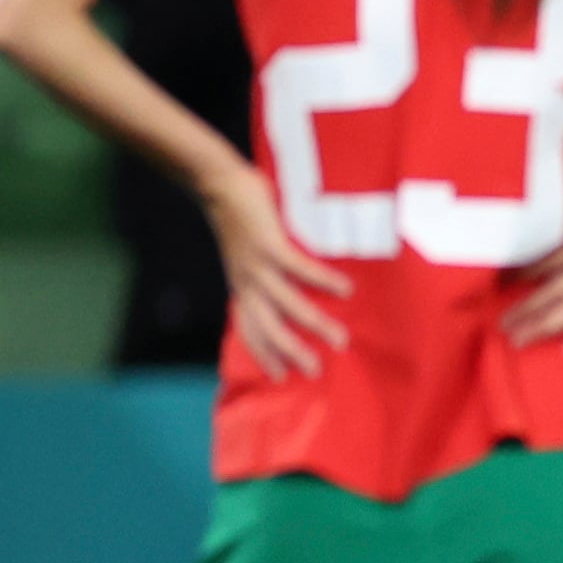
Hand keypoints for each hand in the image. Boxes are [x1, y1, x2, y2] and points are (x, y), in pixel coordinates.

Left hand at [201, 162, 352, 377]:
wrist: (216, 184)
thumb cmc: (238, 215)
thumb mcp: (246, 252)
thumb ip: (264, 269)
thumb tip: (292, 281)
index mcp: (242, 286)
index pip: (251, 329)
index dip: (264, 354)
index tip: (282, 377)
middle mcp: (247, 282)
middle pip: (268, 327)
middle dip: (291, 352)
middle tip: (316, 372)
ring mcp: (257, 265)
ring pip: (287, 305)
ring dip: (314, 325)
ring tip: (341, 340)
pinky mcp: (269, 245)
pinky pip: (300, 269)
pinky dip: (323, 281)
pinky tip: (346, 290)